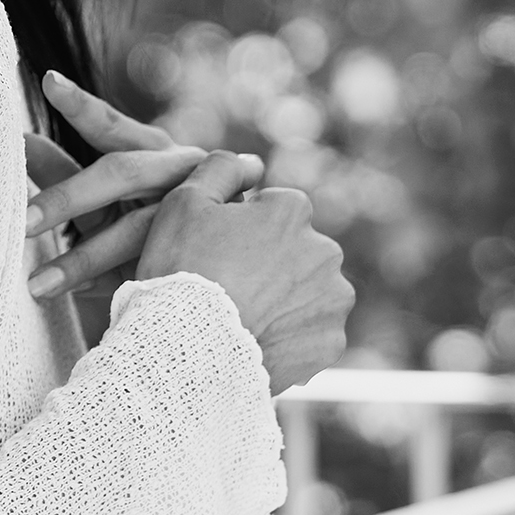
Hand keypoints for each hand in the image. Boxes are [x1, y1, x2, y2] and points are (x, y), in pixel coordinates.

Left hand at [24, 71, 214, 303]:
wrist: (223, 268)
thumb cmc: (153, 216)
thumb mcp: (107, 193)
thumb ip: (65, 169)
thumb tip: (18, 141)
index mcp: (153, 151)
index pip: (112, 126)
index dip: (82, 105)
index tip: (50, 82)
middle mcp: (178, 173)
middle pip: (123, 174)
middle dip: (68, 198)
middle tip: (21, 222)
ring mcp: (196, 214)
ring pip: (137, 231)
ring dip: (83, 260)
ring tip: (35, 285)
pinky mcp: (199, 259)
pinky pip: (150, 271)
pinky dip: (113, 285)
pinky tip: (79, 298)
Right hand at [135, 152, 352, 393]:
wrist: (188, 350)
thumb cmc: (183, 270)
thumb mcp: (184, 202)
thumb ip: (221, 168)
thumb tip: (253, 163)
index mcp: (293, 210)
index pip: (271, 210)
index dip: (239, 229)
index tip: (216, 252)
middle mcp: (325, 251)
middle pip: (294, 251)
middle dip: (269, 263)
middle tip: (228, 287)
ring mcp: (332, 300)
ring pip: (306, 292)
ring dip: (284, 300)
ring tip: (242, 318)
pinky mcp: (330, 343)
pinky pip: (310, 333)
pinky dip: (289, 336)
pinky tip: (256, 341)